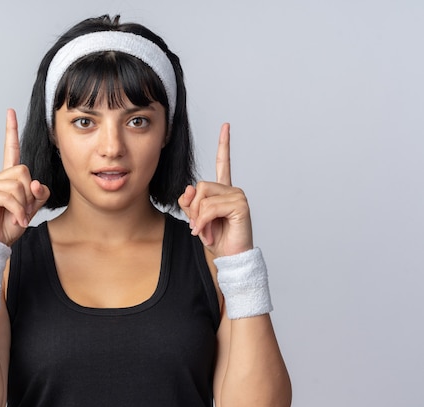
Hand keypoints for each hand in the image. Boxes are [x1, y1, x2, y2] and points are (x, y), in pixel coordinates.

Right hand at [0, 109, 49, 245]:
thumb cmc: (10, 225)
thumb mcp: (32, 208)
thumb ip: (38, 194)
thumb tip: (36, 183)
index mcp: (8, 177)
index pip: (11, 150)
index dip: (11, 131)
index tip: (10, 112)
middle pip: (24, 171)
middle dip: (29, 194)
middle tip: (24, 210)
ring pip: (18, 186)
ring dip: (24, 205)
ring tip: (17, 216)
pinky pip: (9, 197)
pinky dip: (17, 211)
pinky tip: (15, 220)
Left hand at [178, 123, 252, 257]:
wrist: (229, 257)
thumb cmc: (216, 239)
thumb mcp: (196, 218)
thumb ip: (189, 202)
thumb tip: (189, 188)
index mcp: (223, 190)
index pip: (224, 163)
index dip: (224, 144)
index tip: (226, 126)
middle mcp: (232, 189)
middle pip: (200, 186)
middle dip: (193, 209)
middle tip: (198, 227)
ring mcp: (238, 196)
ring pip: (203, 197)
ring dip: (198, 218)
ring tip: (205, 231)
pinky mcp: (240, 205)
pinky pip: (210, 208)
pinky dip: (204, 222)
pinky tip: (208, 233)